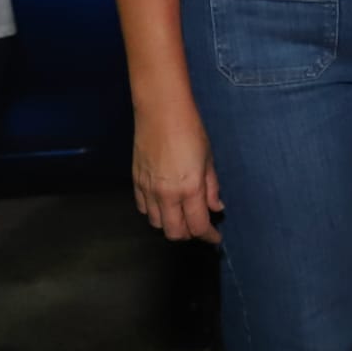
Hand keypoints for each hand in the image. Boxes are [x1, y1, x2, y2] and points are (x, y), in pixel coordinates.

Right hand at [131, 105, 223, 243]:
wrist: (161, 112)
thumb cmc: (191, 131)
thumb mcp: (209, 159)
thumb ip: (212, 187)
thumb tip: (216, 208)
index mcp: (189, 189)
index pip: (198, 226)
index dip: (208, 236)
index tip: (215, 238)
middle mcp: (167, 195)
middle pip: (175, 233)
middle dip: (189, 235)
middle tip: (199, 228)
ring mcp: (148, 190)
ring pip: (157, 224)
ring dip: (171, 224)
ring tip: (182, 215)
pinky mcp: (135, 183)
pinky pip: (143, 209)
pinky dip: (155, 213)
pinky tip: (164, 204)